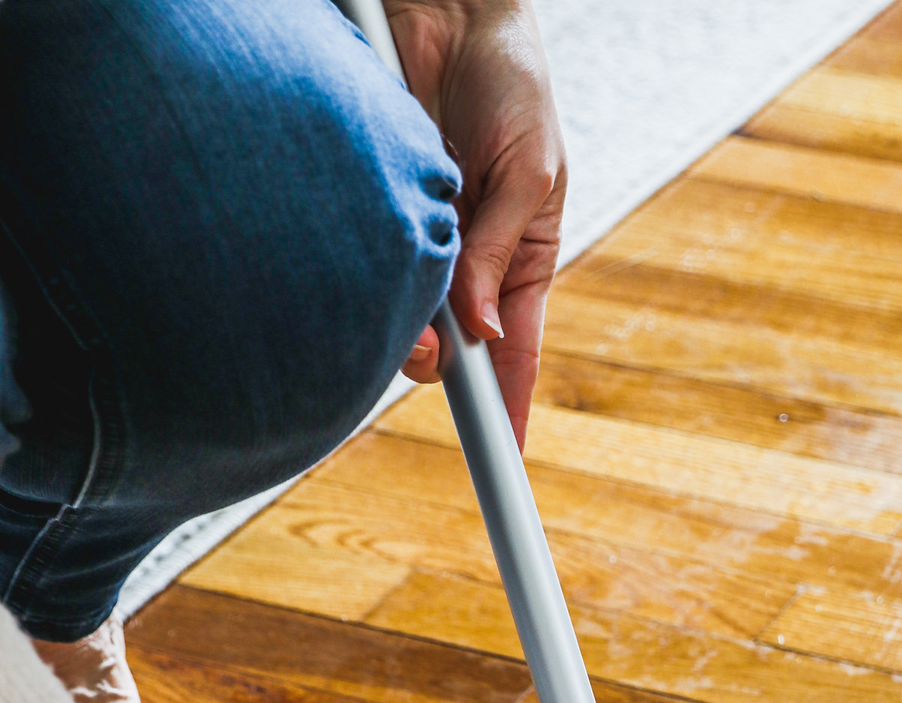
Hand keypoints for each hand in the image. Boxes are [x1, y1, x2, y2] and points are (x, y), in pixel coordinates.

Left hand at [387, 0, 565, 445]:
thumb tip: (480, 331)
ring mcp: (423, 243)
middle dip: (441, 360)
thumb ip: (499, 250)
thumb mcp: (528, 170)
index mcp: (520, 261)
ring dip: (404, 314)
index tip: (506, 459)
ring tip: (408, 274)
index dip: (509, 409)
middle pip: (453, 349)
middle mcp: (469, 263)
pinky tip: (380, 240)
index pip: (517, 354)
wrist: (451, 10)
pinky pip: (373, 264)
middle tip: (427, 346)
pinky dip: (374, 266)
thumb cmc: (510, 82)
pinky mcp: (380, 214)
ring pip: (407, 316)